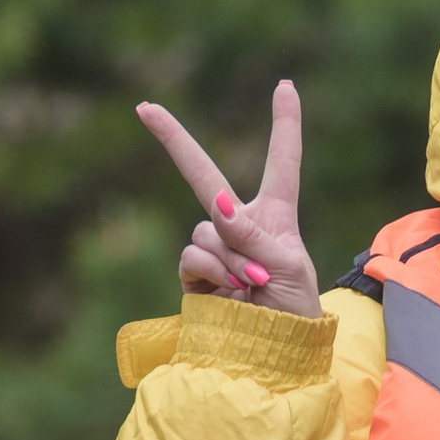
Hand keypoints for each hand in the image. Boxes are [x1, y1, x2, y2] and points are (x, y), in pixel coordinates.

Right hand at [138, 82, 321, 316]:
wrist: (273, 354)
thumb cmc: (294, 311)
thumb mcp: (287, 267)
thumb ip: (252, 233)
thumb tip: (217, 204)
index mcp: (275, 215)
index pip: (281, 162)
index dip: (284, 124)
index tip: (284, 86)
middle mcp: (238, 224)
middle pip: (201, 173)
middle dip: (171, 139)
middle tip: (144, 107)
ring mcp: (213, 248)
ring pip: (206, 230)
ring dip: (231, 256)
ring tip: (254, 286)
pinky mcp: (195, 274)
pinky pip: (193, 256)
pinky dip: (214, 271)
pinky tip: (232, 292)